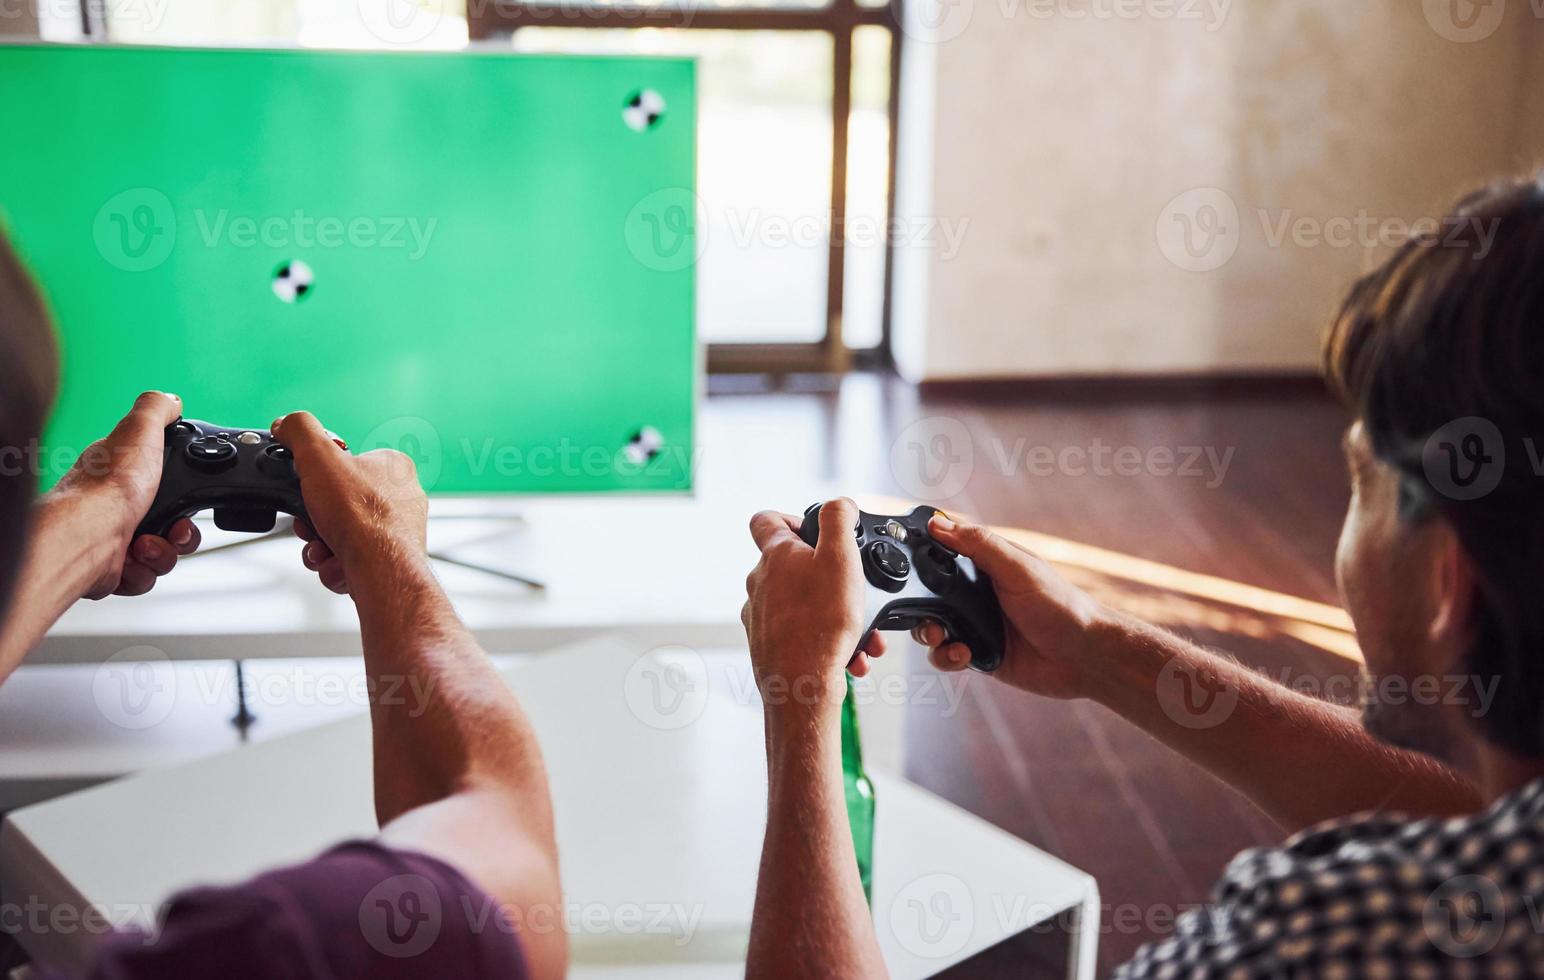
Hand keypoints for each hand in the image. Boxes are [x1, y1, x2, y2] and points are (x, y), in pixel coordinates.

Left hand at [44, 391, 200, 598]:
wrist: (86, 540)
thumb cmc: (107, 489)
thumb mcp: (139, 430)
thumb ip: (157, 410)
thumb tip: (171, 400)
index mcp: (121, 472)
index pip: (165, 481)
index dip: (184, 490)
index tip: (187, 494)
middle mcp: (115, 505)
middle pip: (171, 521)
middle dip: (181, 529)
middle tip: (174, 527)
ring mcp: (113, 537)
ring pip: (162, 551)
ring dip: (163, 552)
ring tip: (146, 544)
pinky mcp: (111, 567)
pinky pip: (145, 574)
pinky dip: (144, 571)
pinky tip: (133, 560)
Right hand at [271, 411, 427, 595]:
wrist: (382, 571)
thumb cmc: (362, 517)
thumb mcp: (320, 457)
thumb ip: (300, 431)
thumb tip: (286, 423)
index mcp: (393, 467)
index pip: (344, 465)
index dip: (317, 480)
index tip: (305, 490)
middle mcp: (401, 498)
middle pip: (338, 504)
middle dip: (315, 520)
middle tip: (310, 525)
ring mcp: (398, 532)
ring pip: (342, 535)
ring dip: (321, 546)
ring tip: (323, 549)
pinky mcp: (391, 561)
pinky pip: (351, 561)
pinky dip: (336, 566)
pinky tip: (336, 565)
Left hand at [741, 498, 886, 715]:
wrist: (802, 686)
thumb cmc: (820, 624)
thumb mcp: (840, 558)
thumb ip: (838, 520)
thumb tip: (839, 503)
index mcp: (775, 556)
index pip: (766, 520)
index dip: (790, 518)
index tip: (814, 531)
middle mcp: (761, 583)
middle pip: (794, 567)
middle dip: (830, 578)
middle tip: (854, 592)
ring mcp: (761, 616)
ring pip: (803, 606)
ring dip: (835, 614)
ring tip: (863, 634)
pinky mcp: (768, 645)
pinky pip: (802, 633)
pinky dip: (826, 640)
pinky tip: (850, 654)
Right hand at [912, 513, 1109, 698]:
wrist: (1085, 658)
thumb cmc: (1062, 606)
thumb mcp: (1018, 568)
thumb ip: (979, 544)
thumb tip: (938, 523)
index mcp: (986, 565)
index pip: (941, 556)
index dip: (921, 562)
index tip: (906, 569)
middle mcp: (977, 594)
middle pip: (928, 595)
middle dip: (918, 606)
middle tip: (927, 615)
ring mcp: (976, 625)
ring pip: (931, 627)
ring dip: (929, 634)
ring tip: (943, 638)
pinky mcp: (978, 654)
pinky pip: (945, 655)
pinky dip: (946, 657)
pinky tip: (965, 655)